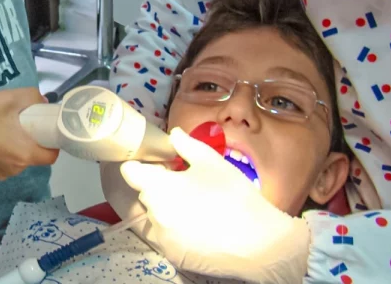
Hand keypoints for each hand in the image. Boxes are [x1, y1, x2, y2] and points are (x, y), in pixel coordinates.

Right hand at [0, 88, 58, 180]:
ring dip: (15, 145)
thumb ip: (31, 97)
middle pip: (34, 155)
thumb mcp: (7, 98)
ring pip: (18, 158)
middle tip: (20, 122)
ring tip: (0, 127)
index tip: (45, 128)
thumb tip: (42, 101)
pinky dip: (2, 151)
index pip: (52, 156)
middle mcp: (15, 169)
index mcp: (24, 153)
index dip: (53, 142)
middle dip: (31, 140)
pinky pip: (3, 162)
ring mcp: (1, 174)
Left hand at [120, 128, 310, 283]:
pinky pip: (165, 236)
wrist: (260, 243)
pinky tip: (198, 224)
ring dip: (165, 207)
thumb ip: (185, 144)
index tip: (157, 164)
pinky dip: (174, 228)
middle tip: (182, 182)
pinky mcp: (173, 255)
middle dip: (156, 185)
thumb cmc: (234, 196)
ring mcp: (162, 238)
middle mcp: (153, 214)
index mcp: (157, 188)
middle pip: (143, 193)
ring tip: (193, 204)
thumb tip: (173, 134)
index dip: (140, 164)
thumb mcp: (211, 161)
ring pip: (154, 215)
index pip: (129, 172)